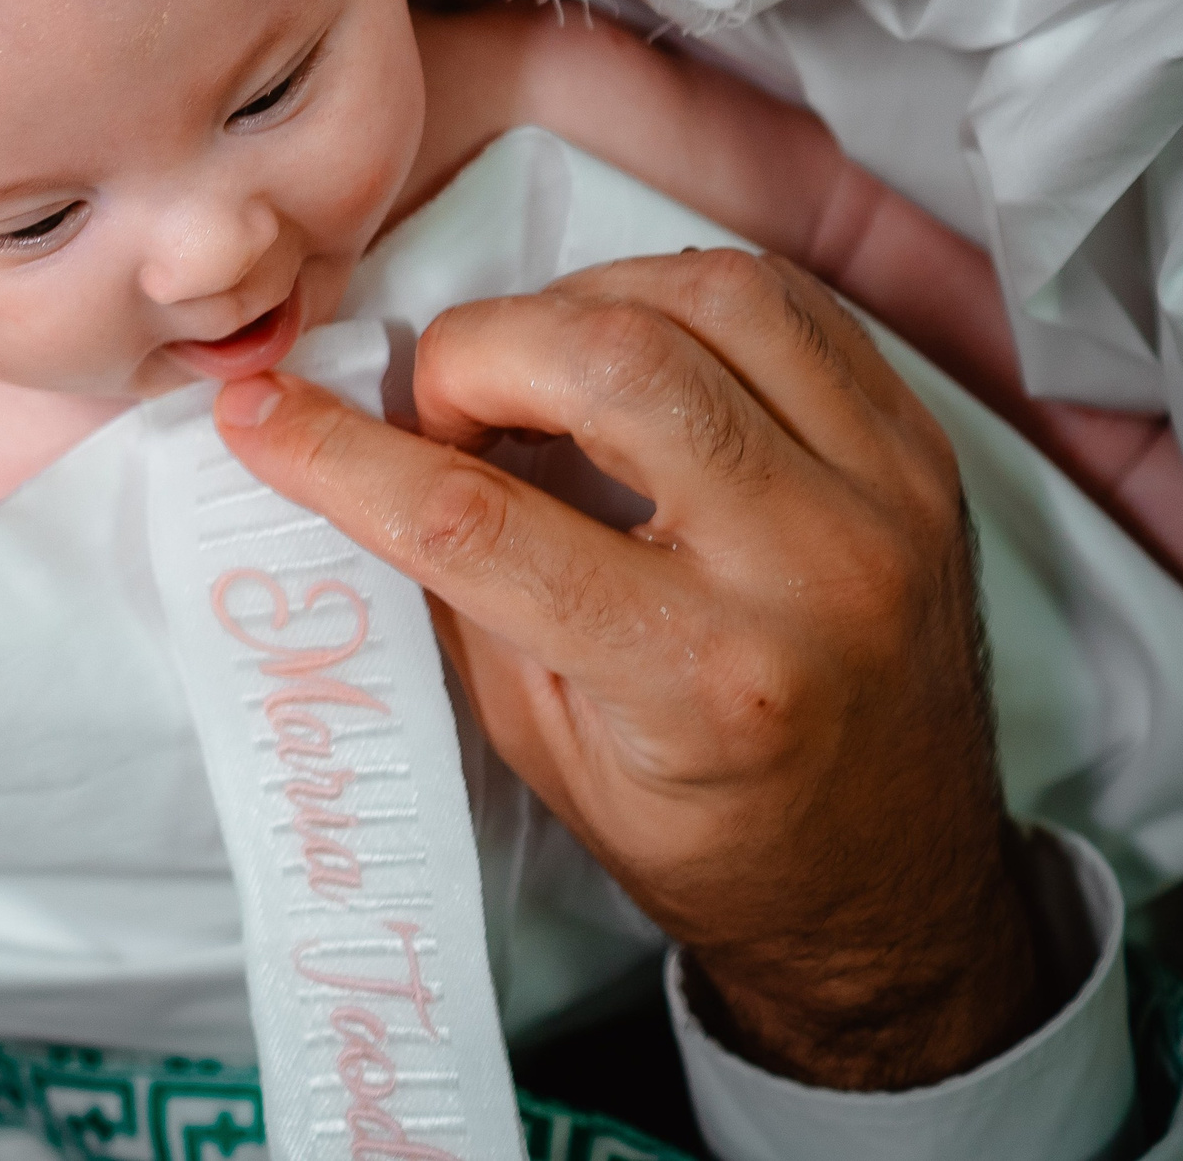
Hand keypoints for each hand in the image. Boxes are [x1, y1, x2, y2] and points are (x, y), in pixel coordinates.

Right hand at [214, 250, 1058, 1089]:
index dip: (346, 457)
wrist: (896, 885)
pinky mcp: (920, 448)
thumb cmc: (706, 829)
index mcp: (701, 681)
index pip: (481, 526)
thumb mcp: (545, 746)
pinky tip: (631, 350)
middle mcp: (810, 572)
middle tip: (444, 410)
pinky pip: (788, 304)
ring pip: (708, 296)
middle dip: (478, 355)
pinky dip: (680, 300)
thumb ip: (464, 592)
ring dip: (582, 304)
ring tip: (539, 372)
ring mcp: (884, 496)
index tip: (263, 413)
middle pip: (611, 364)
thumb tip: (367, 451)